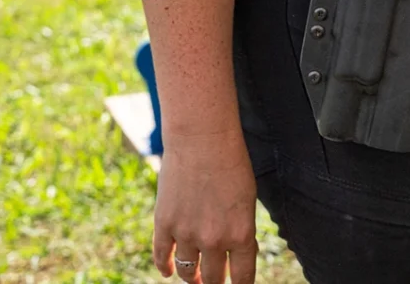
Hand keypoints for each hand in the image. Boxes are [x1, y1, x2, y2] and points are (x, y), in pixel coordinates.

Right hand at [153, 129, 257, 283]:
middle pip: (213, 279)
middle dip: (214, 283)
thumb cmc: (232, 165)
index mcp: (241, 234)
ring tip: (194, 278)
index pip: (242, 278)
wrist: (203, 140)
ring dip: (191, 277)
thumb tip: (232, 255)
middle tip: (215, 282)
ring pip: (187, 271)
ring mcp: (186, 234)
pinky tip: (168, 271)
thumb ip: (239, 231)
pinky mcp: (163, 224)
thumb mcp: (246, 201)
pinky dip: (165, 266)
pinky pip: (162, 256)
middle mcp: (214, 239)